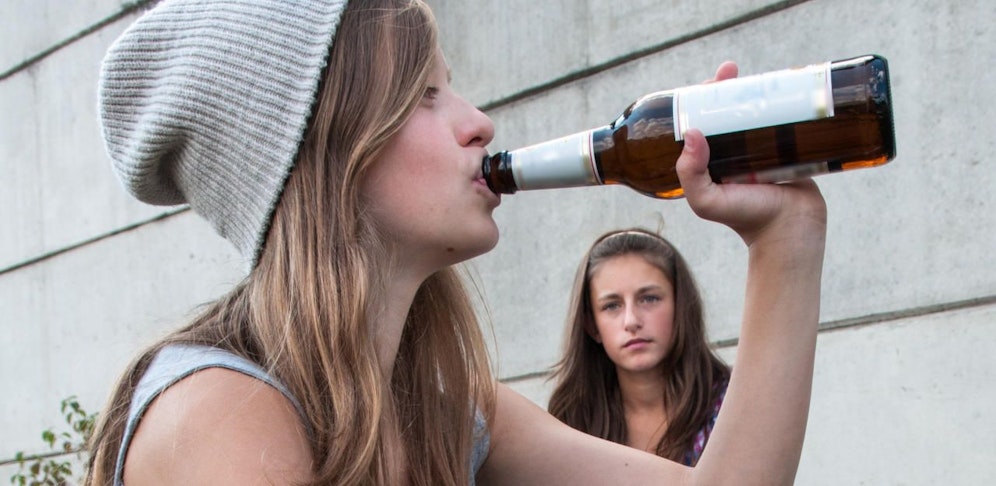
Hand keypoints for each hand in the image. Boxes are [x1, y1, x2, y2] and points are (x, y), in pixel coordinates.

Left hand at [676, 62, 826, 247]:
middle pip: (727, 111)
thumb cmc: (745, 219)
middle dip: (726, 87)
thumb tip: (692, 132)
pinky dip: (782, 102)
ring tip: (755, 74)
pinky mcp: (788, 148)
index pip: (701, 122)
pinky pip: (782, 119)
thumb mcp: (706, 201)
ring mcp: (761, 149)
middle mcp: (733, 152)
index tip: (708, 83)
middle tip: (730, 71)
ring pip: (754, 112)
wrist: (790, 230)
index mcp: (710, 160)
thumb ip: (690, 173)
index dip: (701, 100)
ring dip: (754, 89)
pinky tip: (783, 85)